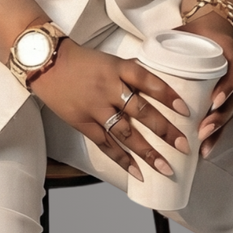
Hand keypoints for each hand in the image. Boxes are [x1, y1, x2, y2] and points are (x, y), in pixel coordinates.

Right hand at [30, 42, 190, 180]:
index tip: (186, 111)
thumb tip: (160, 86)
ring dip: (148, 152)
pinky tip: (138, 172)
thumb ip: (134, 73)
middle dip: (165, 130)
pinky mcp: (82, 123)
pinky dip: (122, 160)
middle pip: (141, 111)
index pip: (149, 81)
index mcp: (119, 69)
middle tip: (184, 145)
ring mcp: (95, 108)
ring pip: (126, 133)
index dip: (168, 96)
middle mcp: (109, 88)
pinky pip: (105, 144)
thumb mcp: (112, 60)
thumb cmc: (83, 61)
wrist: (47, 64)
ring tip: (165, 167)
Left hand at [174, 10, 232, 158]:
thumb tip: (136, 58)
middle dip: (220, 117)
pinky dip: (216, 135)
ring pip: (231, 113)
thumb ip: (168, 44)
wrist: (214, 30)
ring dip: (218, 131)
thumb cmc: (197, 34)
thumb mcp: (187, 34)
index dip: (227, 88)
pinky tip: (205, 150)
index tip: (214, 100)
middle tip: (203, 130)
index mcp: (231, 55)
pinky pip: (225, 119)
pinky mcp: (227, 99)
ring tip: (203, 146)